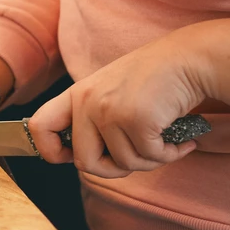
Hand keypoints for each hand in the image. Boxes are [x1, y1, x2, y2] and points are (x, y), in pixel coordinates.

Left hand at [27, 33, 205, 177]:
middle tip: (136, 159)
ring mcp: (109, 110)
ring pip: (123, 164)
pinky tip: (181, 141)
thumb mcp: (110, 92)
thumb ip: (93, 119)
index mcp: (77, 94)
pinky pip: (149, 157)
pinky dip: (169, 155)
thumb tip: (82, 160)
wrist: (190, 59)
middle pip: (84, 162)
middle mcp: (87, 101)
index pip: (39, 127)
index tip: (70, 157)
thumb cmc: (154, 79)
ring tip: (164, 141)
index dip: (50, 150)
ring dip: (149, 160)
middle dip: (113, 170)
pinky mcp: (136, 119)